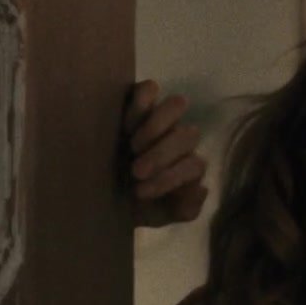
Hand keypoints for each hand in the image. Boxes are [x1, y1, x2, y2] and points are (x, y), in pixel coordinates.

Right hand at [122, 80, 208, 228]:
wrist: (104, 195)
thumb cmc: (135, 205)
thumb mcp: (157, 215)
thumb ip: (184, 209)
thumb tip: (201, 188)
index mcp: (188, 165)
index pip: (194, 165)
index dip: (169, 178)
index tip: (140, 192)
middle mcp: (179, 139)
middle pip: (189, 135)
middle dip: (162, 155)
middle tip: (135, 171)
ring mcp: (161, 118)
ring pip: (177, 105)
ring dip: (156, 126)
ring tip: (133, 145)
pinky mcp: (140, 101)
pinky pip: (149, 89)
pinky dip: (141, 101)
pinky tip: (125, 124)